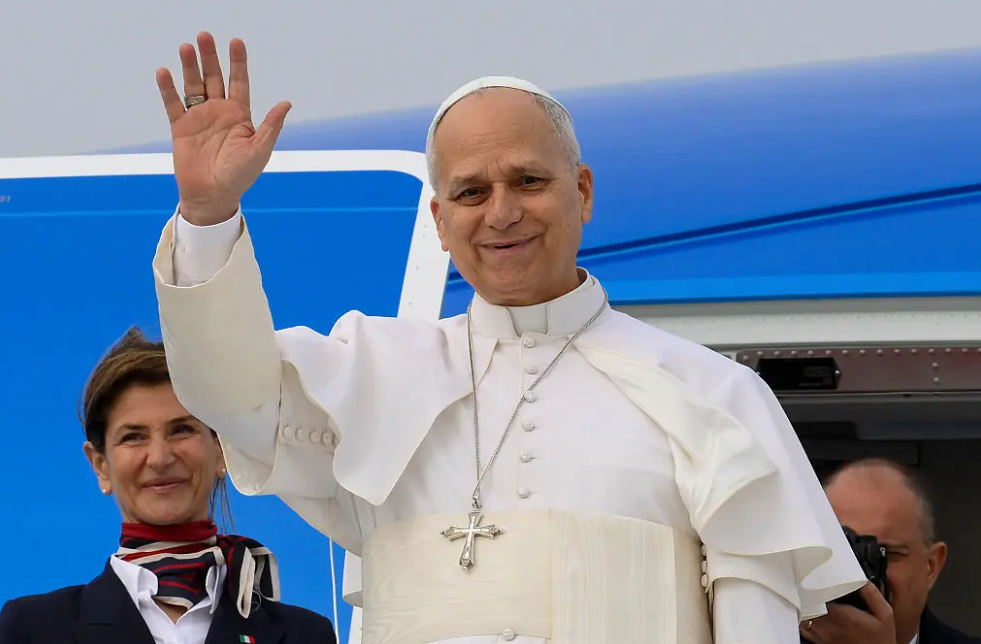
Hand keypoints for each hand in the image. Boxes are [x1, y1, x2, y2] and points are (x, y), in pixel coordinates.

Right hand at [155, 32, 291, 225]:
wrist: (213, 196)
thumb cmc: (240, 176)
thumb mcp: (259, 150)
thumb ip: (271, 126)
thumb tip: (286, 103)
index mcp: (239, 115)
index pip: (239, 82)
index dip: (238, 62)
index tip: (236, 42)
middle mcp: (219, 112)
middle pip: (214, 77)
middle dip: (210, 57)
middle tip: (204, 35)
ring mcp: (199, 118)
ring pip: (194, 85)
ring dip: (190, 66)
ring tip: (186, 47)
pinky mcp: (180, 128)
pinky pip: (173, 104)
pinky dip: (168, 89)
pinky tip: (164, 72)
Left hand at [800, 583, 895, 643]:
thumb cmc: (881, 638)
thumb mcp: (885, 614)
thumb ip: (873, 595)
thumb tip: (863, 579)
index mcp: (842, 615)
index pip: (819, 594)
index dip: (816, 583)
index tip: (817, 575)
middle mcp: (828, 624)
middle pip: (809, 602)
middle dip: (808, 591)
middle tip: (810, 581)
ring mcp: (822, 634)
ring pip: (803, 614)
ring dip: (804, 603)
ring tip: (807, 594)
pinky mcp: (819, 641)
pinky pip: (803, 627)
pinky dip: (802, 617)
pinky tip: (808, 610)